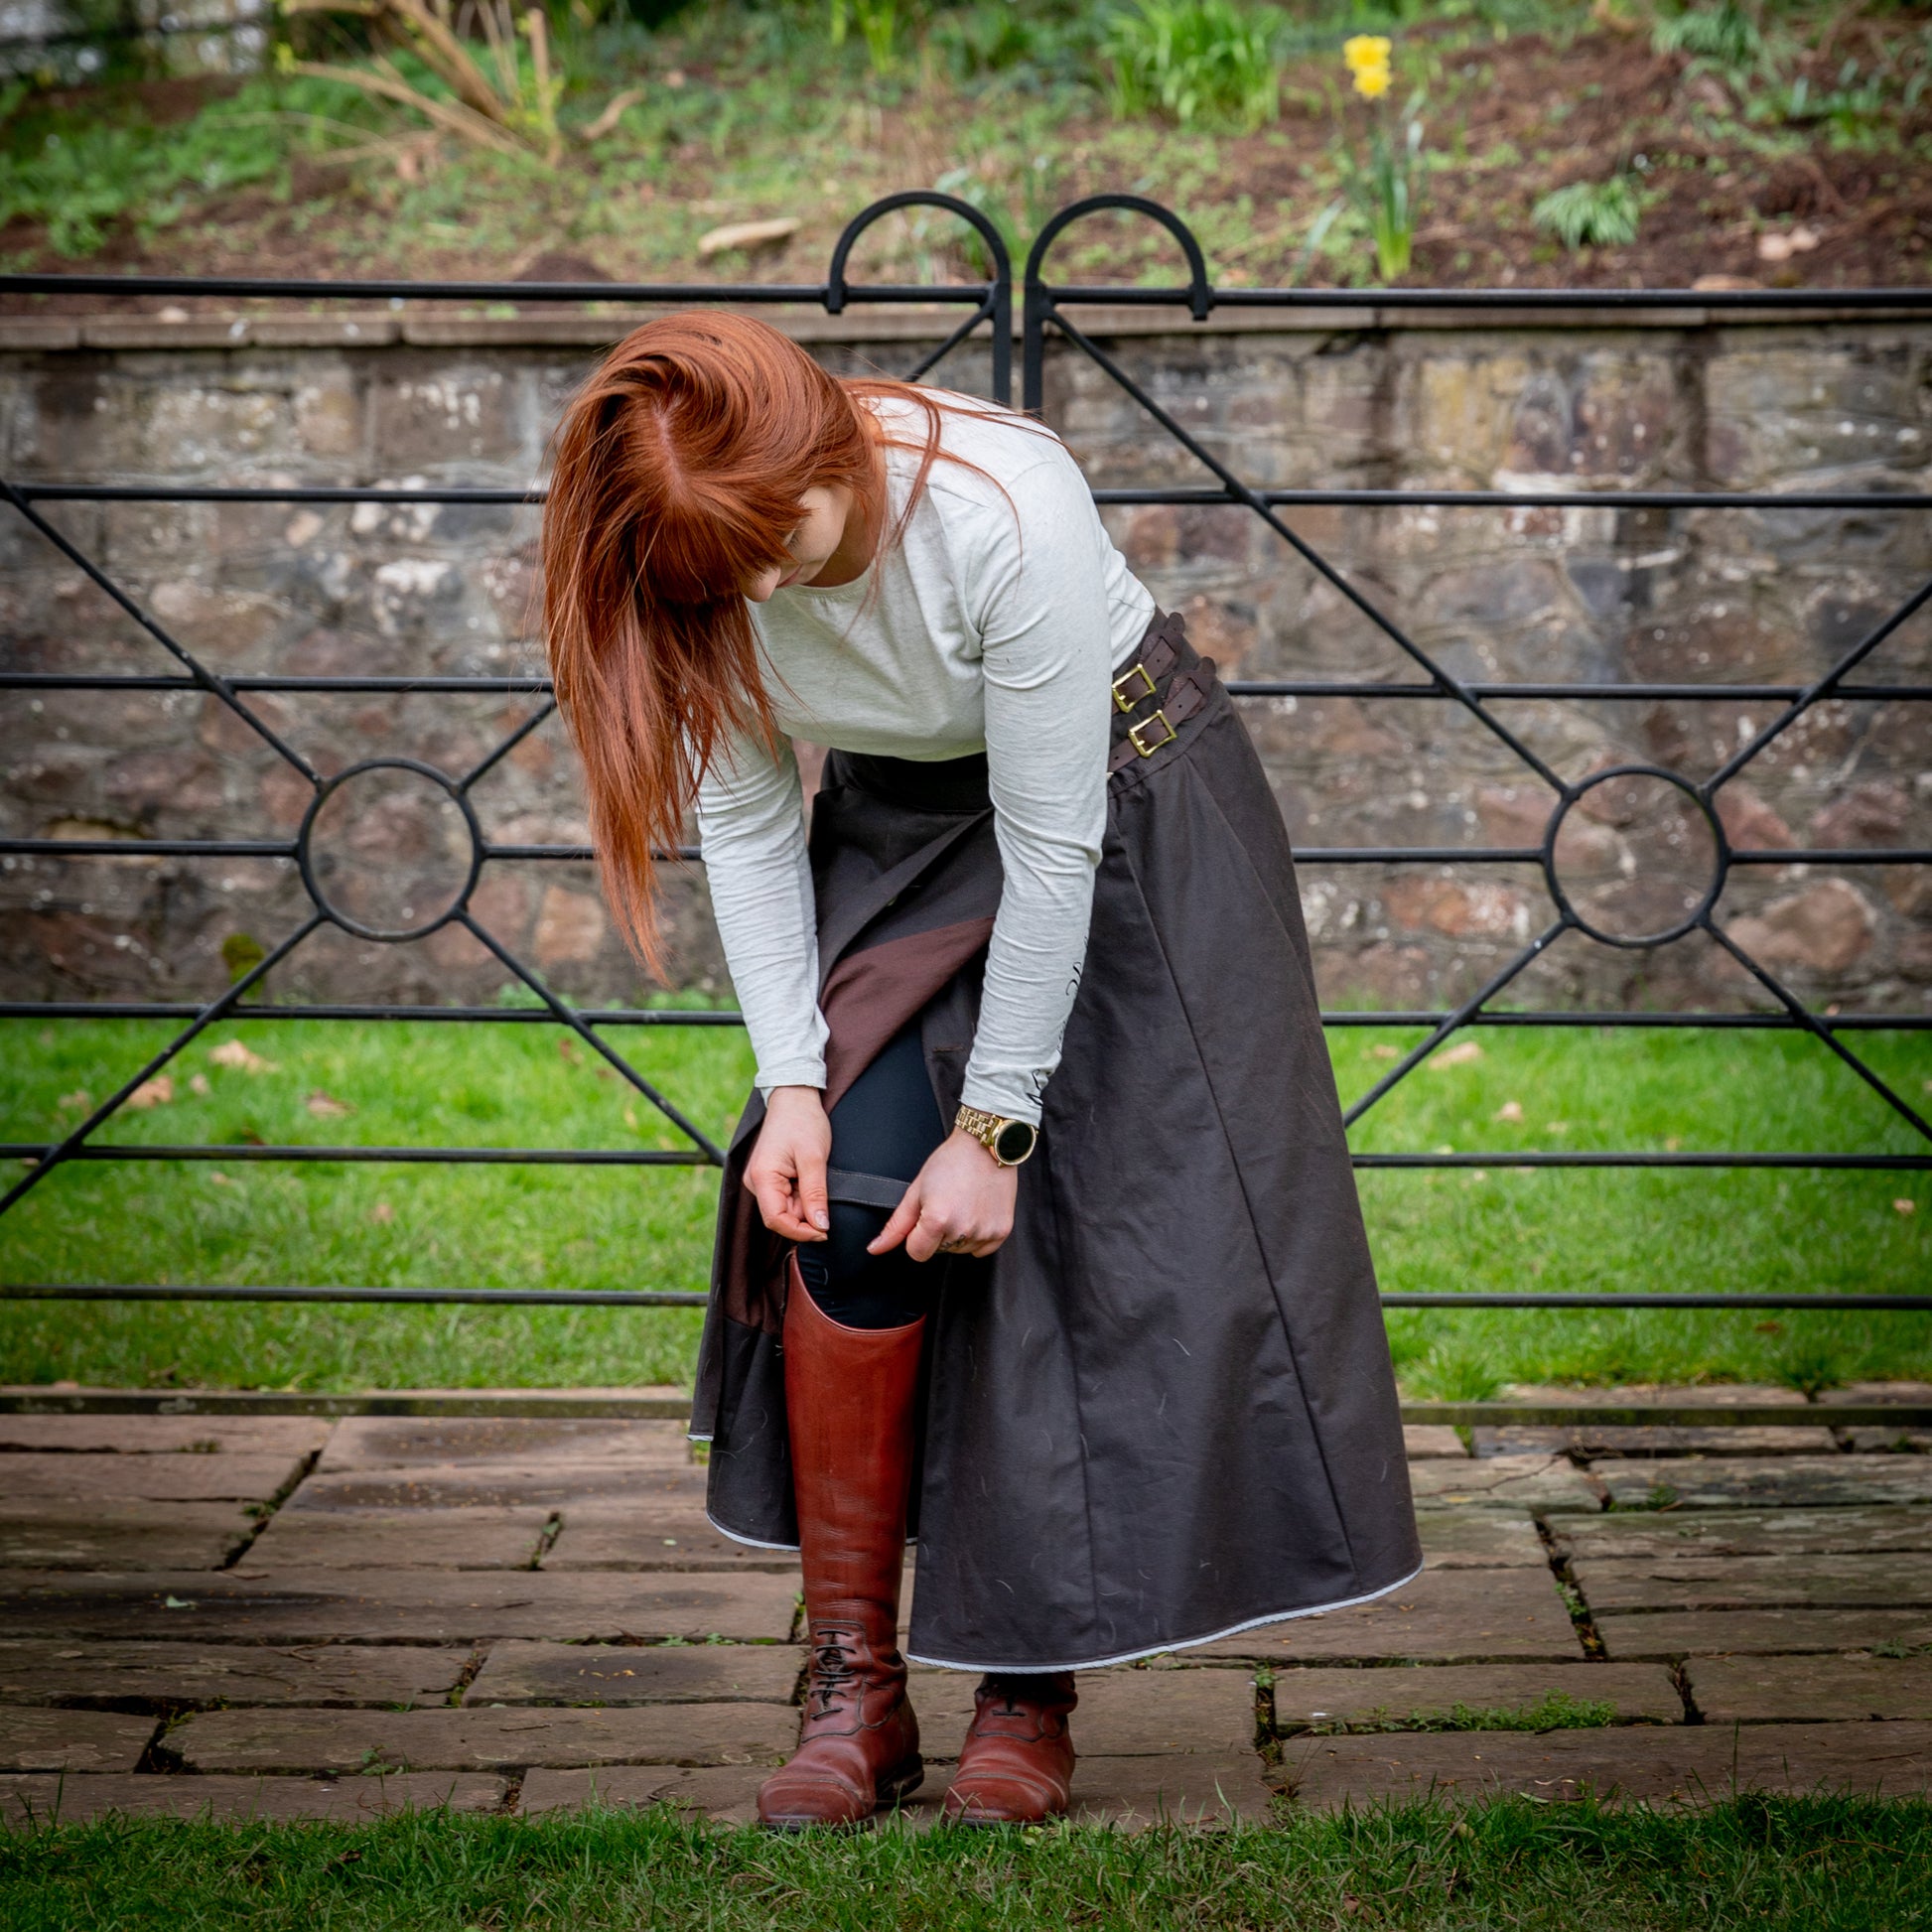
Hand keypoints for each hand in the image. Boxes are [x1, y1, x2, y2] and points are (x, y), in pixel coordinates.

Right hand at [745, 1085, 831, 1241]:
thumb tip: (821, 1227)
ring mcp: (761, 1180)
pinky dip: (802, 1196)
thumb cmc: (803, 1122)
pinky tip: (810, 1179)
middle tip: (827, 1201)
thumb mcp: (814, 1159)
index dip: (801, 1232)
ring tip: (817, 1180)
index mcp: (762, 1177)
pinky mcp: (770, 1178)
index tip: (825, 1232)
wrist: (795, 1098)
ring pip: (786, 1209)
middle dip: (806, 1216)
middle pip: (781, 1217)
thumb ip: (815, 1195)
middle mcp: (756, 1182)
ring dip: (806, 1204)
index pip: (776, 1220)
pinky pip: (786, 1198)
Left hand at [867, 1128, 1018, 1263]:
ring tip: (963, 1204)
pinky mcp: (1002, 1231)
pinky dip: (977, 1236)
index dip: (916, 1236)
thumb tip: (876, 1249)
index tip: (925, 1216)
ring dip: (958, 1235)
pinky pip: (982, 1250)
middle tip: (947, 1204)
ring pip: (960, 1250)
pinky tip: (976, 1212)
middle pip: (939, 1252)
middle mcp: (962, 1230)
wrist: (985, 1145)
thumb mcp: (916, 1191)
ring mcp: (984, 1232)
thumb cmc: (950, 1162)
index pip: (916, 1253)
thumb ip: (896, 1225)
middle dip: (938, 1234)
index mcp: (936, 1220)